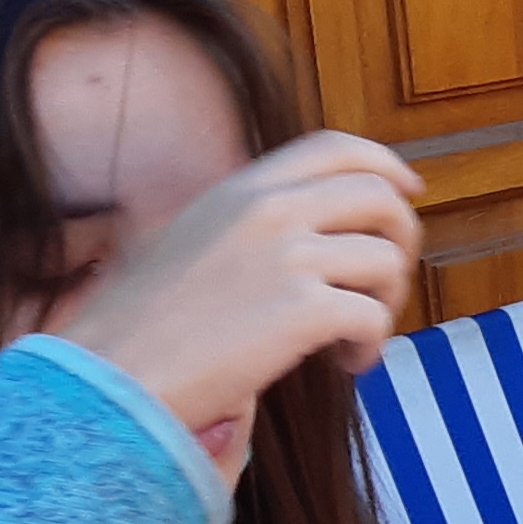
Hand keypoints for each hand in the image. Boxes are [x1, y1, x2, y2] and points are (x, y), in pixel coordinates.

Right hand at [55, 131, 423, 472]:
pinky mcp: (303, 309)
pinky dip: (371, 347)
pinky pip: (375, 317)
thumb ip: (255, 226)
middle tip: (383, 290)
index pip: (335, 148)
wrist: (112, 375)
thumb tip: (328, 235)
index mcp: (241, 189)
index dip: (386, 167)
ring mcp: (287, 256)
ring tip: (350, 339)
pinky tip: (344, 364)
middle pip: (382, 201)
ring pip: (388, 262)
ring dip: (386, 306)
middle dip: (402, 245)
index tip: (410, 192)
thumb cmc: (146, 326)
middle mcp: (268, 210)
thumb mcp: (193, 241)